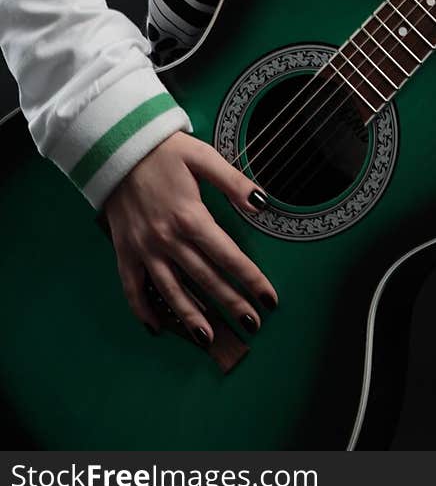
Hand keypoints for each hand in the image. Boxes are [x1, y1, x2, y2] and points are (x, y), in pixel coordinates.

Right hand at [103, 130, 277, 344]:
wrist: (116, 148)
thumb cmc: (165, 151)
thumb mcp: (203, 157)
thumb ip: (233, 182)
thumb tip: (261, 203)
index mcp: (190, 217)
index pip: (228, 256)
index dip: (250, 279)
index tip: (269, 298)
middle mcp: (166, 239)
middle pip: (205, 279)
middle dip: (230, 302)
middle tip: (252, 323)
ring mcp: (143, 249)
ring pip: (170, 291)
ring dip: (191, 317)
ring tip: (209, 338)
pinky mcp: (123, 251)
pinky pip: (132, 288)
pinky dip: (144, 310)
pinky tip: (158, 327)